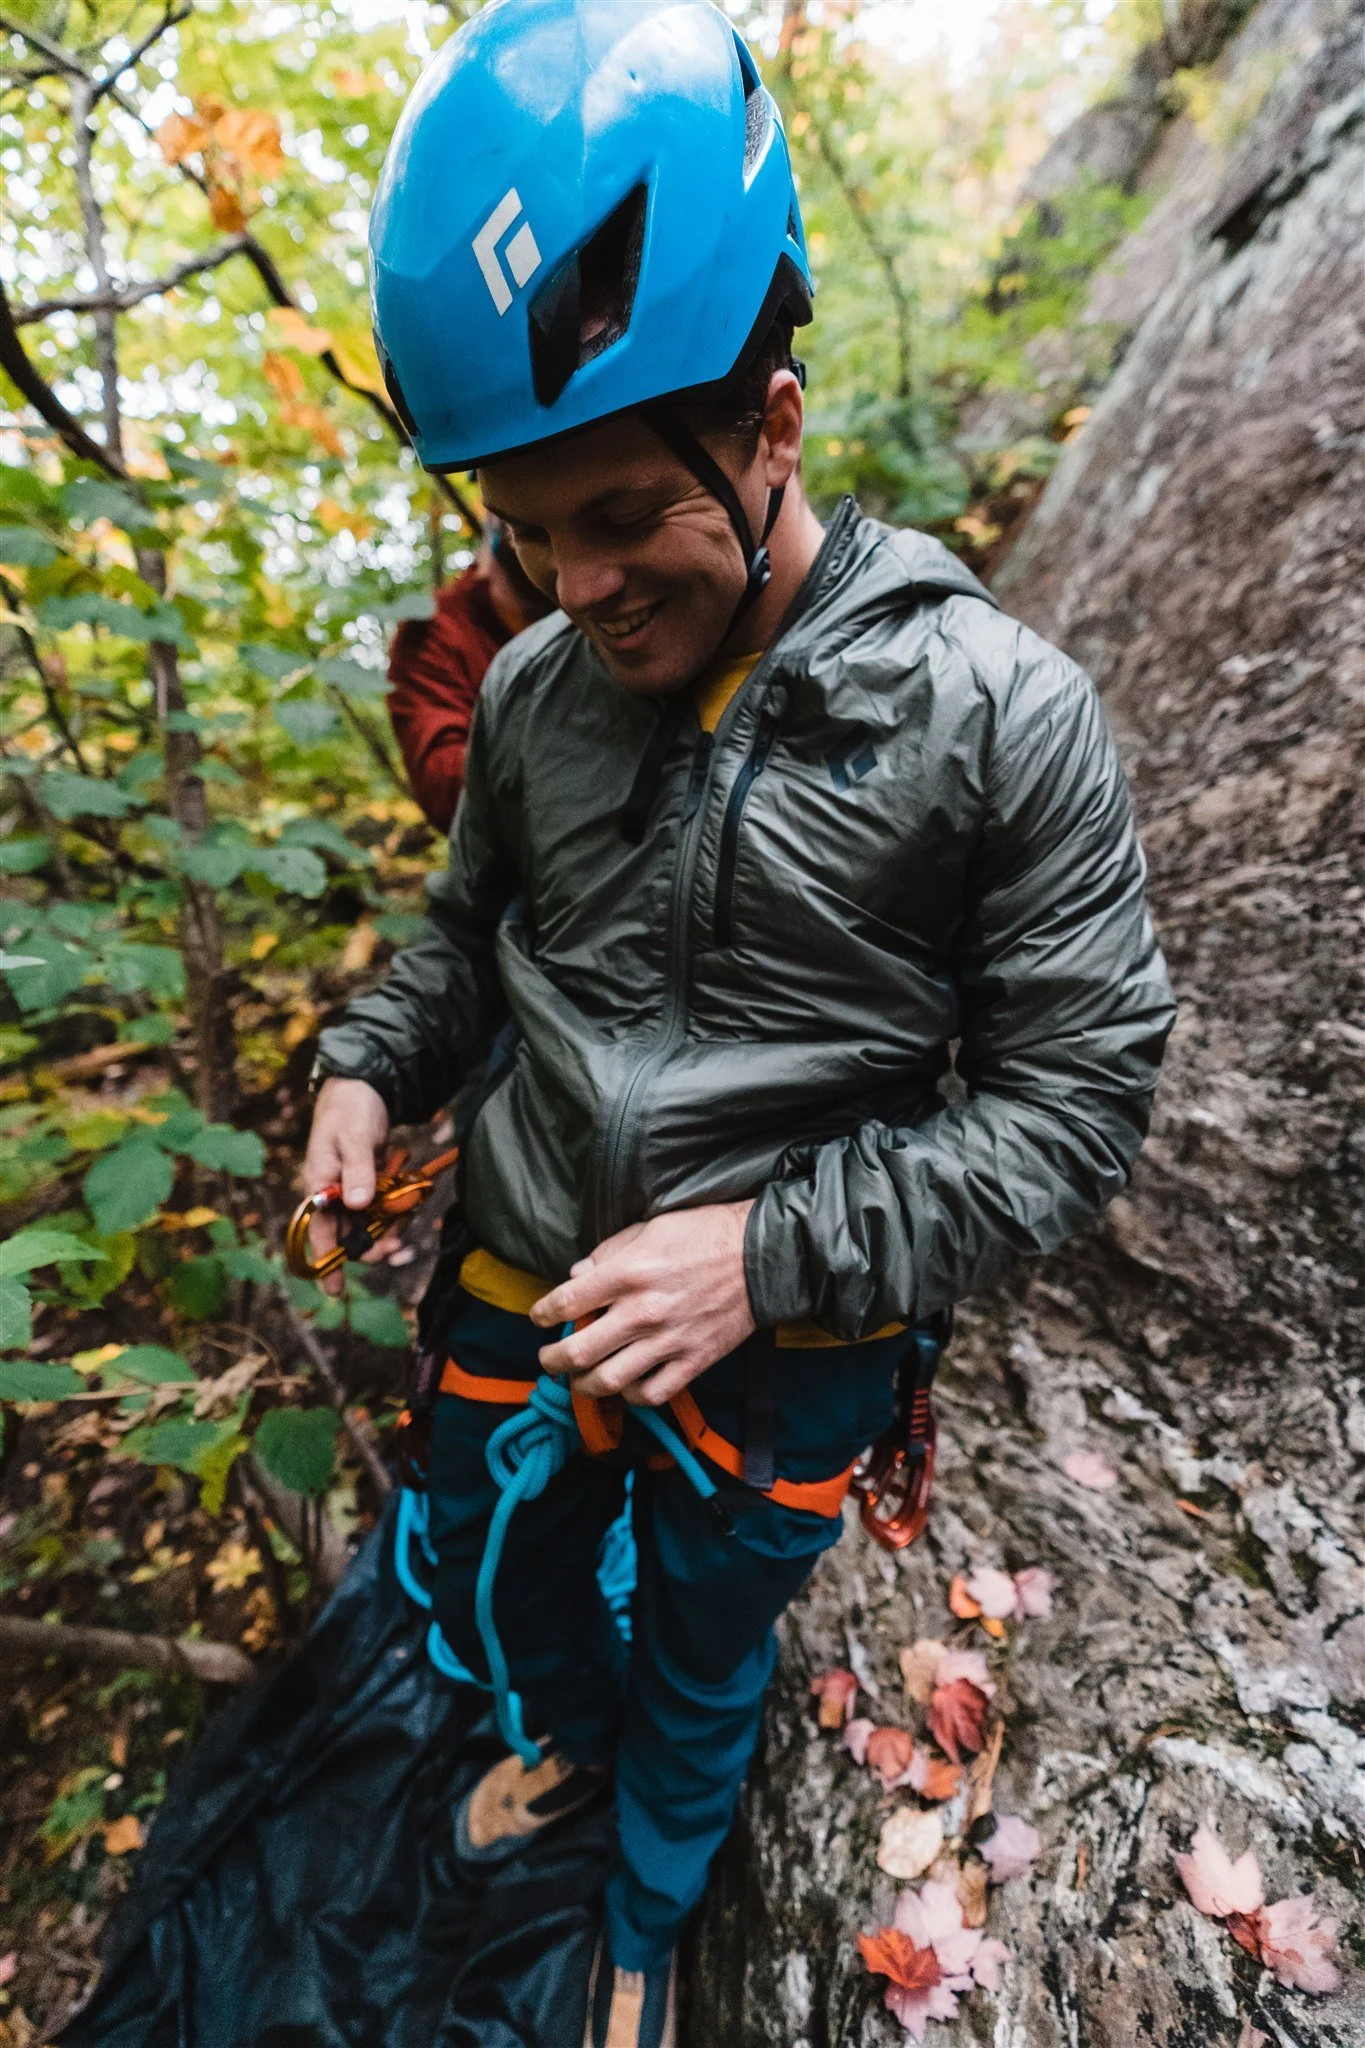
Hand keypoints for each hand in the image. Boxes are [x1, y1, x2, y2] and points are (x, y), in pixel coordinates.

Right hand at [300, 1077, 395, 1294]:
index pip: (316, 1231)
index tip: (335, 1292)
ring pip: (367, 1223)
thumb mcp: (352, 1136)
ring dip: (386, 1229)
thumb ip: (357, 1170)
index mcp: (318, 1184)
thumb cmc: (349, 1108)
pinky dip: (394, 1210)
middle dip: (370, 1245)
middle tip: (396, 1246)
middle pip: (347, 1233)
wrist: (362, 1085)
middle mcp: (332, 1192)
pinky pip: (381, 1207)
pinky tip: (409, 1204)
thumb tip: (358, 1205)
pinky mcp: (369, 1181)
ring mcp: (351, 1188)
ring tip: (407, 1225)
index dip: (326, 1261)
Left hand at [531, 1201, 755, 1405]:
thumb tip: (577, 1276)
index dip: (542, 1313)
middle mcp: (642, 1311)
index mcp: (627, 1273)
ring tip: (579, 1379)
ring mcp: (668, 1341)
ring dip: (584, 1384)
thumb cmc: (702, 1233)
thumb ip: (607, 1253)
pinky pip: (652, 1393)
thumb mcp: (648, 1228)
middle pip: (579, 1352)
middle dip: (552, 1360)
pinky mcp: (693, 1360)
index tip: (539, 1317)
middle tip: (547, 1358)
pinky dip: (631, 1395)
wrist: (760, 1255)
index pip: (565, 1302)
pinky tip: (626, 1384)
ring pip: (608, 1380)